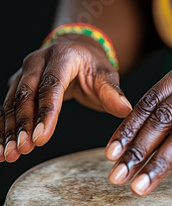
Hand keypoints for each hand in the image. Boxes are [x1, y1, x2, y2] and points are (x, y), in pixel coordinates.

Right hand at [0, 34, 131, 162]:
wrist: (77, 51)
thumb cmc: (93, 66)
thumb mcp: (106, 75)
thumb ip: (112, 93)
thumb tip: (124, 109)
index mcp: (61, 57)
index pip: (51, 86)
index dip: (45, 113)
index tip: (41, 138)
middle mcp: (36, 62)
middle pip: (26, 95)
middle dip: (22, 125)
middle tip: (22, 149)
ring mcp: (23, 74)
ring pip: (12, 104)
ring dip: (8, 130)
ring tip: (8, 154)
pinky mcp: (16, 87)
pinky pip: (7, 109)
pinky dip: (2, 129)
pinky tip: (0, 150)